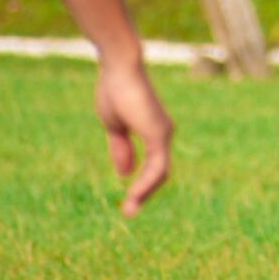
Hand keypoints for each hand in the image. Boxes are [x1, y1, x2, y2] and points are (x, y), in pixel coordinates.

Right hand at [96, 60, 173, 216]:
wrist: (119, 68)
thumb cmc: (115, 90)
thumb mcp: (115, 126)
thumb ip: (122, 148)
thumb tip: (125, 172)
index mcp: (154, 130)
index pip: (153, 165)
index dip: (142, 183)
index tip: (128, 200)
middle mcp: (163, 133)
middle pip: (159, 172)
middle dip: (144, 193)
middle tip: (129, 211)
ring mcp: (163, 133)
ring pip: (159, 173)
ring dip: (144, 194)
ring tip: (129, 211)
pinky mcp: (159, 133)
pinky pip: (156, 167)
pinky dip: (146, 184)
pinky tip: (134, 196)